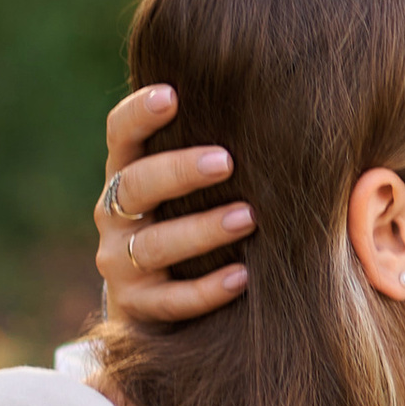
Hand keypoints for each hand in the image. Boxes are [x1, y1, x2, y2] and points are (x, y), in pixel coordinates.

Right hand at [96, 84, 254, 323]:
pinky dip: (206, 289)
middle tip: (226, 161)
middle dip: (178, 171)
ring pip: (153, 244)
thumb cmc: (195, 225)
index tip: (171, 94)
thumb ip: (220, 154)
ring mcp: (119, 262)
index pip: (120, 134)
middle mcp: (114, 215)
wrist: (162, 310)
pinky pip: (170, 300)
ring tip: (248, 218)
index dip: (139, 113)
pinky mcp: (136, 306)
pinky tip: (243, 277)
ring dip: (200, 230)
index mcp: (128, 174)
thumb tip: (290, 115)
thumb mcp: (197, 188)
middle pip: (135, 185)